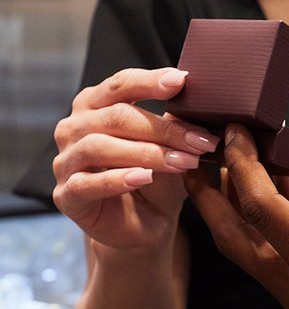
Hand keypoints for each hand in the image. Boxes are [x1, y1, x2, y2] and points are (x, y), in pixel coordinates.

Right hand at [52, 67, 219, 253]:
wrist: (145, 227)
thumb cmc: (158, 181)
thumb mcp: (172, 150)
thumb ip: (176, 126)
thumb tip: (200, 105)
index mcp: (96, 106)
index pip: (121, 85)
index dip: (150, 82)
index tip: (182, 81)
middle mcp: (75, 128)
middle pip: (116, 116)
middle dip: (164, 129)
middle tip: (202, 142)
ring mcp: (66, 161)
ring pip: (100, 146)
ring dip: (148, 153)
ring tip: (184, 163)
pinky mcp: (67, 196)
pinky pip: (88, 183)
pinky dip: (118, 179)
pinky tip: (145, 178)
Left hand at [186, 125, 288, 308]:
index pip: (263, 210)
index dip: (243, 166)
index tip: (234, 131)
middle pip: (234, 236)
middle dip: (208, 192)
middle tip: (192, 151)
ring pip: (246, 249)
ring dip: (229, 207)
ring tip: (217, 165)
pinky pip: (270, 255)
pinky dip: (261, 221)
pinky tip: (269, 187)